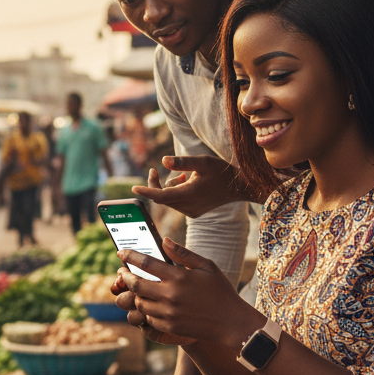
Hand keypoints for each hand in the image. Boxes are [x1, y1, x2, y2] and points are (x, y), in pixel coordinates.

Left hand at [116, 238, 261, 348]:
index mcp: (178, 277)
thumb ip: (183, 253)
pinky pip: (148, 317)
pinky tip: (149, 303)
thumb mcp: (206, 266)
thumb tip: (165, 241)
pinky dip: (144, 309)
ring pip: (139, 302)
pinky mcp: (169, 326)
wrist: (231, 322)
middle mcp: (170, 295)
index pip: (145, 263)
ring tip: (136, 287)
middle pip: (135, 284)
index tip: (120, 252)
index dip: (130, 256)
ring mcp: (168, 313)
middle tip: (122, 272)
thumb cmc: (220, 291)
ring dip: (134, 294)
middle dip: (125, 276)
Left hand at [132, 155, 257, 217]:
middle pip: (162, 197)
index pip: (161, 196)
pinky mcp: (194, 213)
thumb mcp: (202, 162)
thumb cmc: (221, 171)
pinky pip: (177, 202)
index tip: (134, 188)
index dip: (147, 190)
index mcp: (188, 194)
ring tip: (186, 176)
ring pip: (169, 199)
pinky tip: (190, 183)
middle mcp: (188, 207)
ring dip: (170, 187)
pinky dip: (177, 192)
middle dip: (157, 183)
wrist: (240, 187)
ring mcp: (191, 212)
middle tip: (153, 170)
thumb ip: (182, 162)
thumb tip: (163, 161)